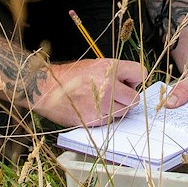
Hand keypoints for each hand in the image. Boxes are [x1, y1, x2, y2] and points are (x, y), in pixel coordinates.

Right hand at [29, 57, 144, 126]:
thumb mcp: (95, 65)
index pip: (140, 73)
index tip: (129, 83)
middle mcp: (108, 84)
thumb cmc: (70, 77)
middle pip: (135, 99)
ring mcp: (102, 103)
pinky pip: (109, 121)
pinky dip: (103, 118)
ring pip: (123, 112)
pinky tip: (91, 109)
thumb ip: (115, 73)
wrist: (47, 88)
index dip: (135, 80)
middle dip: (126, 99)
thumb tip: (131, 84)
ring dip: (115, 110)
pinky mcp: (95, 119)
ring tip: (99, 102)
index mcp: (110, 67)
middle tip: (114, 96)